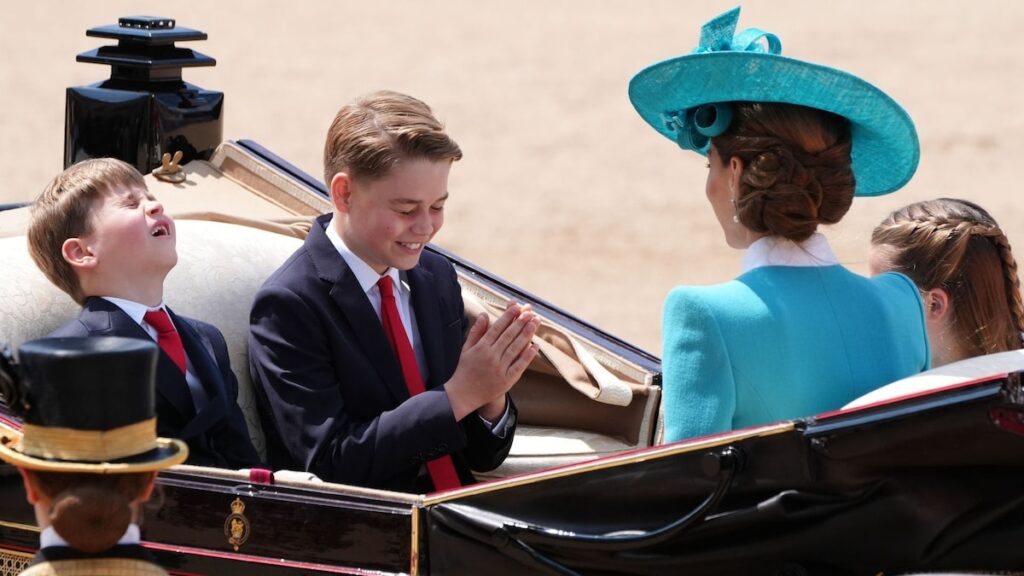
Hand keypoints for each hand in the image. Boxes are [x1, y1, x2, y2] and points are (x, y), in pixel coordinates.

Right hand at [445, 302, 539, 420]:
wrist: (463, 394)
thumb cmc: (465, 369)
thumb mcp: (467, 349)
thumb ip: (476, 331)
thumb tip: (483, 314)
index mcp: (481, 348)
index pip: (497, 329)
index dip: (508, 317)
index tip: (517, 308)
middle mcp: (491, 357)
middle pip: (508, 336)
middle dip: (520, 323)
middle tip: (530, 312)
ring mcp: (499, 369)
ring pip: (515, 348)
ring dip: (526, 335)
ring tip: (535, 323)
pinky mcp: (506, 380)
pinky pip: (519, 366)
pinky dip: (527, 356)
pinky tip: (535, 346)